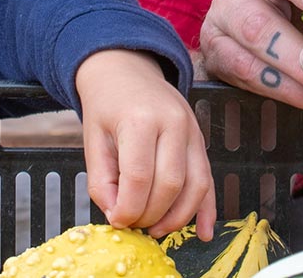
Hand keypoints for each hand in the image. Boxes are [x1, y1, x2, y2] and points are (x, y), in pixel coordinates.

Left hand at [77, 50, 217, 239]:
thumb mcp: (92, 140)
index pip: (139, 177)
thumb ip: (102, 181)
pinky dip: (208, 209)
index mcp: (140, 120)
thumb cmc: (106, 106)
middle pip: (170, 184)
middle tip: (134, 225)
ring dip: (178, 217)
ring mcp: (192, 130)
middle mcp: (173, 122)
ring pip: (196, 185)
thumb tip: (118, 216)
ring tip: (156, 230)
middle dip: (151, 215)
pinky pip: (209, 179)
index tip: (117, 221)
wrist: (125, 70)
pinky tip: (204, 232)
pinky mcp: (200, 139)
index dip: (128, 208)